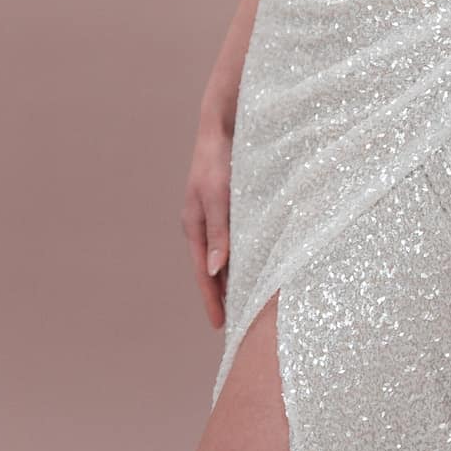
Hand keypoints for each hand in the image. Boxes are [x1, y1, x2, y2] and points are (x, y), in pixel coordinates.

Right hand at [181, 117, 232, 328]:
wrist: (224, 124)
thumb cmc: (219, 159)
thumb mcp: (219, 196)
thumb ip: (219, 232)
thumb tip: (216, 270)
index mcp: (194, 226)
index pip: (204, 273)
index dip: (212, 300)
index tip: (220, 326)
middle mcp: (202, 223)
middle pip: (213, 269)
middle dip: (222, 295)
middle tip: (237, 322)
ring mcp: (214, 215)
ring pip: (224, 254)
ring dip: (234, 276)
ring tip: (249, 300)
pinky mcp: (228, 205)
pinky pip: (234, 239)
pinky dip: (242, 255)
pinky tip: (256, 262)